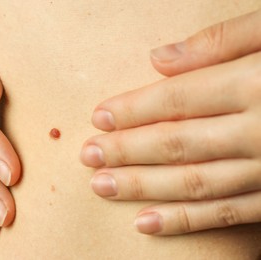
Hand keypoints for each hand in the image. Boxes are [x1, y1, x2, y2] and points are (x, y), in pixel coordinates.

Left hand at [81, 10, 260, 234]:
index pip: (176, 99)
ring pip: (192, 184)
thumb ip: (223, 42)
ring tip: (101, 187)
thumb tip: (158, 59)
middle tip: (87, 156)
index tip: (98, 117)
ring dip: (141, 188)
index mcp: (258, 84)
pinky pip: (227, 215)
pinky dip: (184, 222)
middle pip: (175, 143)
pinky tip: (145, 223)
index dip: (132, 109)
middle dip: (126, 151)